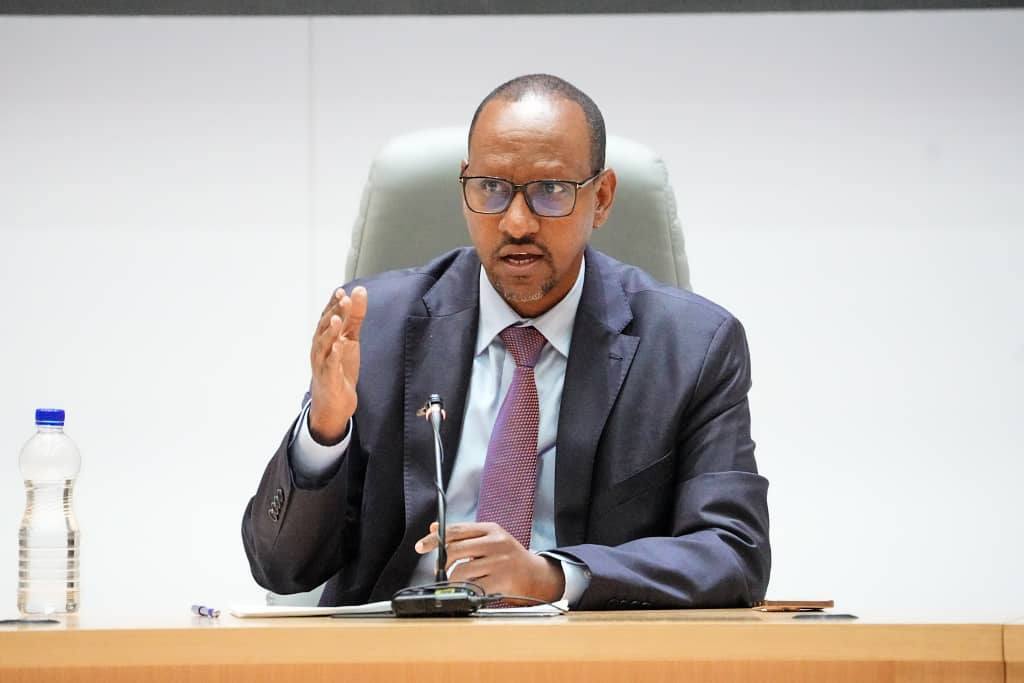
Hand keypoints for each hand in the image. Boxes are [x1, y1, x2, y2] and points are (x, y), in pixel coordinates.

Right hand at [308, 286, 367, 443]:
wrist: (335, 402)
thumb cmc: (340, 368)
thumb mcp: (351, 340)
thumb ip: (355, 317)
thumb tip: (360, 291)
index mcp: (325, 337)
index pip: (327, 316)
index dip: (333, 304)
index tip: (341, 291)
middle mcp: (320, 348)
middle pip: (324, 327)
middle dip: (334, 313)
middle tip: (344, 300)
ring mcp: (322, 363)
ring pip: (323, 345)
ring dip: (330, 331)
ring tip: (337, 319)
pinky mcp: (329, 378)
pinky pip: (330, 366)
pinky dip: (333, 356)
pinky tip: (338, 346)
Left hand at [414, 522, 564, 603]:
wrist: (537, 575)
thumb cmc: (510, 556)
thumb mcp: (490, 538)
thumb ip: (464, 534)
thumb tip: (434, 528)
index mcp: (491, 529)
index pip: (456, 530)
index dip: (435, 538)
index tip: (421, 546)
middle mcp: (495, 543)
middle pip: (455, 549)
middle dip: (441, 562)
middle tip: (439, 570)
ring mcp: (499, 562)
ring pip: (460, 571)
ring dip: (451, 579)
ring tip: (455, 581)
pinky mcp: (501, 580)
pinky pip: (473, 586)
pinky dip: (464, 590)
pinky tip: (466, 589)